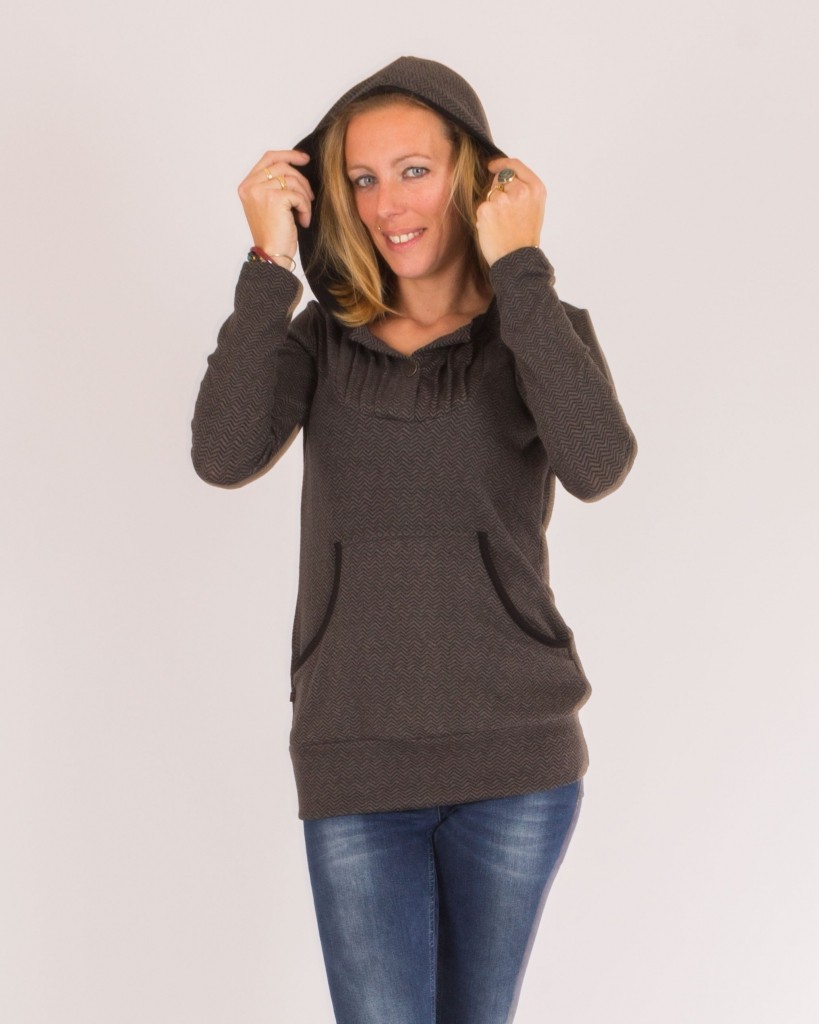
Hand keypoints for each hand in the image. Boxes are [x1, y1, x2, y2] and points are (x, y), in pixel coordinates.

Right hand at [237, 150, 313, 267]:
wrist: (271, 254)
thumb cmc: (272, 234)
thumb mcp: (267, 205)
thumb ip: (273, 185)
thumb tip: (295, 168)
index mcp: (247, 186)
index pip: (269, 158)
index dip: (288, 155)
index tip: (304, 159)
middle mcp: (251, 186)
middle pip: (283, 166)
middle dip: (301, 180)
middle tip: (309, 197)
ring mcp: (261, 191)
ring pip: (292, 180)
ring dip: (304, 196)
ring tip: (304, 213)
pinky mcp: (274, 199)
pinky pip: (298, 195)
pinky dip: (305, 207)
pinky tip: (303, 220)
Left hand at [475, 157, 545, 266]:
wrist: (517, 259)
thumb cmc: (524, 237)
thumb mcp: (535, 208)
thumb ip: (524, 189)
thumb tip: (503, 175)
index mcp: (535, 188)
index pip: (515, 166)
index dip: (501, 163)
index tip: (492, 166)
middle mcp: (520, 190)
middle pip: (500, 178)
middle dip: (498, 191)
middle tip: (505, 214)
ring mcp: (502, 199)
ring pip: (489, 193)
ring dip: (491, 205)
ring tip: (500, 223)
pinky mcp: (486, 209)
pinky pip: (481, 207)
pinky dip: (483, 217)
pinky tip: (492, 228)